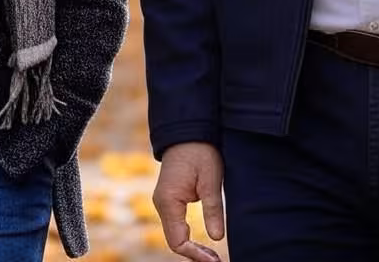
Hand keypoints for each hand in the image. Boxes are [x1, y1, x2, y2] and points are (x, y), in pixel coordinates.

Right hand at [152, 142, 223, 261]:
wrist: (187, 130)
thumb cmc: (200, 152)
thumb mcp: (210, 180)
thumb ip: (213, 209)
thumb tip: (217, 238)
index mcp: (168, 200)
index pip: (177, 241)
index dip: (195, 254)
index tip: (214, 260)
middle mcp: (161, 203)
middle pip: (174, 240)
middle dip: (194, 253)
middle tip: (216, 260)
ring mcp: (163, 200)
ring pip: (174, 233)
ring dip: (191, 245)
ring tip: (212, 254)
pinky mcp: (169, 197)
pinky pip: (175, 223)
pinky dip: (187, 235)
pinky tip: (202, 239)